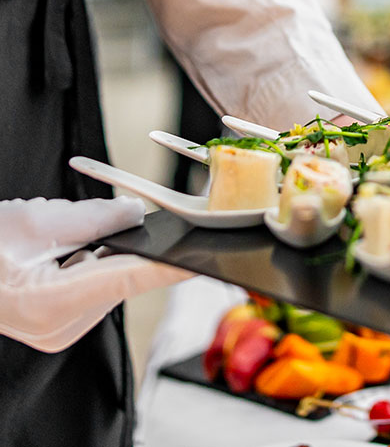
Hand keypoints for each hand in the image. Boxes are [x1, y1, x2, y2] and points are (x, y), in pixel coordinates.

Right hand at [0, 197, 193, 351]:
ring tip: (57, 241)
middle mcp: (60, 327)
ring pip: (108, 282)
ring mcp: (59, 332)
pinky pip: (92, 289)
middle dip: (120, 246)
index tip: (201, 257)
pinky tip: (60, 253)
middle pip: (119, 278)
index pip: (127, 278)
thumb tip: (136, 214)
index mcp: (49, 305)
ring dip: (99, 255)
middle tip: (107, 218)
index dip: (167, 265)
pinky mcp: (59, 327)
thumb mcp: (31, 221)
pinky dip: (87, 266)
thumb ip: (92, 218)